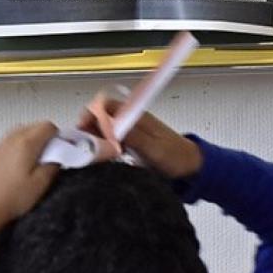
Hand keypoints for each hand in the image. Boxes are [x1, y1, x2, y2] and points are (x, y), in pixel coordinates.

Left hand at [0, 122, 60, 272]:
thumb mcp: (42, 183)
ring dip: (33, 140)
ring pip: (22, 132)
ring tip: (36, 161)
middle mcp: (11, 139)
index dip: (60, 136)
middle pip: (35, 126)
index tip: (64, 149)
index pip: (48, 126)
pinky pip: (11, 141)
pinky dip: (20, 146)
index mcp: (26, 143)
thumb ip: (54, 164)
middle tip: (53, 155)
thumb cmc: (13, 198)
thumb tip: (59, 155)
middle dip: (47, 137)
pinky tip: (21, 166)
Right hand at [79, 99, 201, 178]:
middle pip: (101, 116)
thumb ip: (132, 136)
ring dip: (94, 138)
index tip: (82, 128)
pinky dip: (103, 146)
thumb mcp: (153, 148)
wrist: (191, 166)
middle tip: (83, 145)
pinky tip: (103, 157)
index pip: (105, 105)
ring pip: (104, 129)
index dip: (90, 114)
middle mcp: (132, 120)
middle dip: (88, 128)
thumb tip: (110, 126)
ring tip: (91, 153)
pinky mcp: (131, 142)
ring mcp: (131, 131)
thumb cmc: (176, 156)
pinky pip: (110, 140)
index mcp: (137, 116)